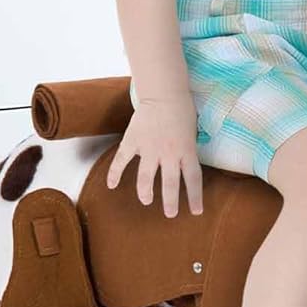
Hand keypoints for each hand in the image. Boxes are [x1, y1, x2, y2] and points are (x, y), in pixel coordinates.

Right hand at [107, 95, 204, 217]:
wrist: (164, 92)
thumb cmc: (182, 110)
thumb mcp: (192, 133)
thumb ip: (188, 151)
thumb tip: (187, 167)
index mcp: (186, 150)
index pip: (193, 179)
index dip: (195, 197)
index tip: (196, 212)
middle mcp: (169, 153)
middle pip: (170, 183)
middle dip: (171, 201)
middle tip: (170, 214)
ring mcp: (149, 148)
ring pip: (146, 177)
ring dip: (146, 192)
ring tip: (147, 201)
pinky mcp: (133, 141)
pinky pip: (122, 160)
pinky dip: (115, 173)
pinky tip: (110, 185)